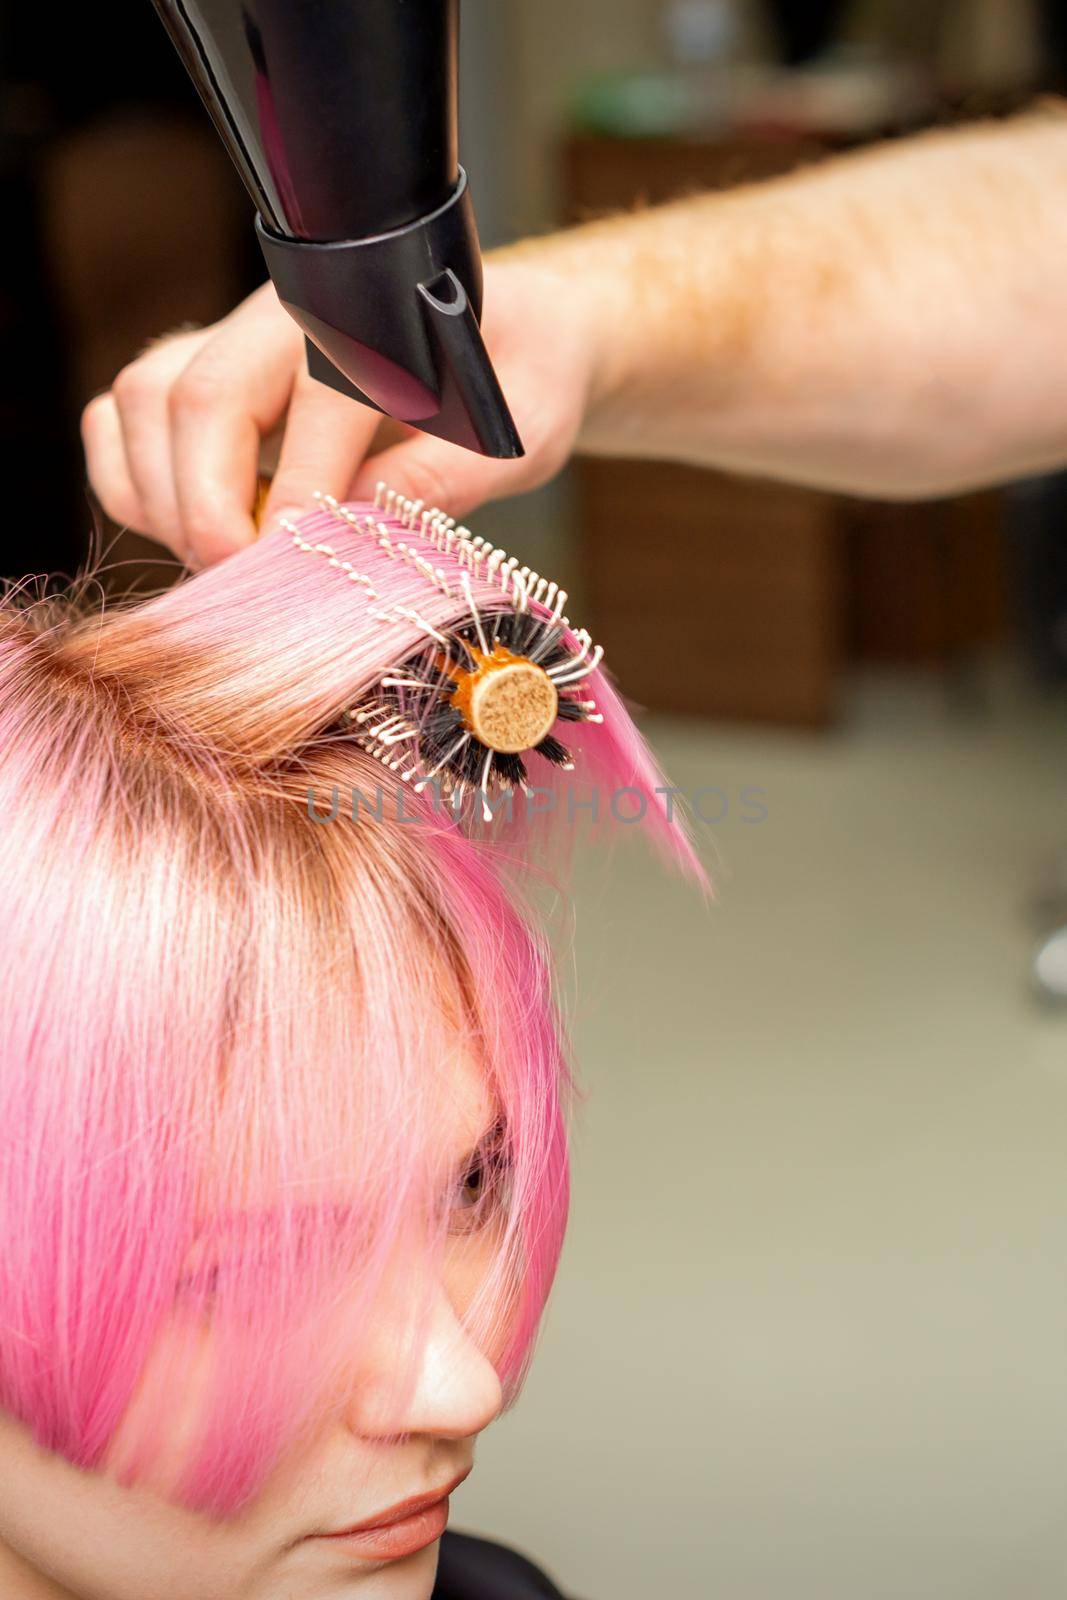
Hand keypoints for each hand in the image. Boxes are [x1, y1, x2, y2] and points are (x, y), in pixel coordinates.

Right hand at [82, 251, 603, 570]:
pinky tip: (193, 535)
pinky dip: (134, 485)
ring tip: (227, 569)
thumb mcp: (521, 429)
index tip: (299, 575)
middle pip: (198, 396)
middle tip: (247, 589)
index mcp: (373, 312)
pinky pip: (120, 418)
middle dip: (206, 507)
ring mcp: (229, 338)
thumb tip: (361, 527)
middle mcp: (282, 313)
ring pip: (144, 402)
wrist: (505, 331)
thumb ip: (449, 474)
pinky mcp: (199, 372)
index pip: (314, 403)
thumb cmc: (518, 377)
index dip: (298, 498)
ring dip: (163, 500)